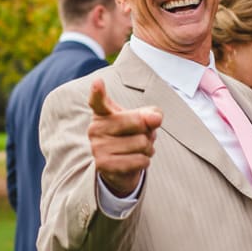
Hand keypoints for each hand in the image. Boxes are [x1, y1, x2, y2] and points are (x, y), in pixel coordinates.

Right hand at [87, 78, 162, 197]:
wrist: (121, 167)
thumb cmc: (131, 137)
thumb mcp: (142, 120)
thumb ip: (150, 114)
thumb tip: (156, 118)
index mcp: (103, 113)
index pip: (99, 101)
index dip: (98, 92)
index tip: (98, 83)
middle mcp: (96, 128)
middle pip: (137, 121)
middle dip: (147, 130)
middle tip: (141, 135)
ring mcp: (97, 147)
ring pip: (141, 143)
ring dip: (147, 148)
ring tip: (137, 150)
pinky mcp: (103, 165)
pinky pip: (139, 160)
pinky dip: (145, 161)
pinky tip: (136, 161)